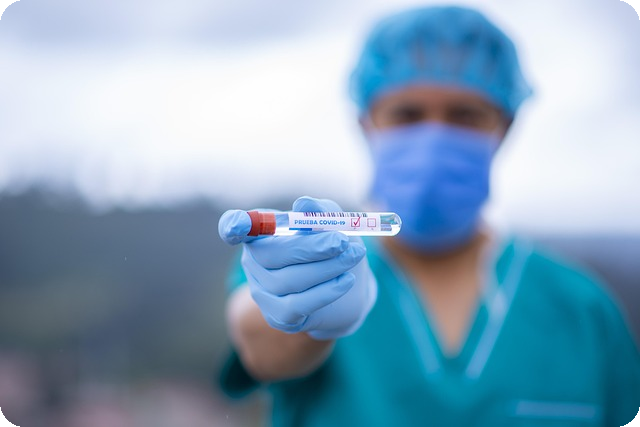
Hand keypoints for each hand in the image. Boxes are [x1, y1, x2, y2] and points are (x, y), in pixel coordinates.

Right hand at [218, 196, 376, 339]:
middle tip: (341, 241)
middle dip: (308, 247)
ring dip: (325, 267)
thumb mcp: (331, 225)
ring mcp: (263, 291)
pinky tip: (346, 280)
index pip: (234, 227)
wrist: (348, 291)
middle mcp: (254, 262)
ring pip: (286, 281)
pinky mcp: (279, 316)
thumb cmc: (333, 249)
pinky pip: (297, 305)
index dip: (233, 226)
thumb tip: (304, 204)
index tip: (238, 225)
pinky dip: (325, 292)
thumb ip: (319, 212)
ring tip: (353, 255)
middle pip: (269, 255)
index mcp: (261, 233)